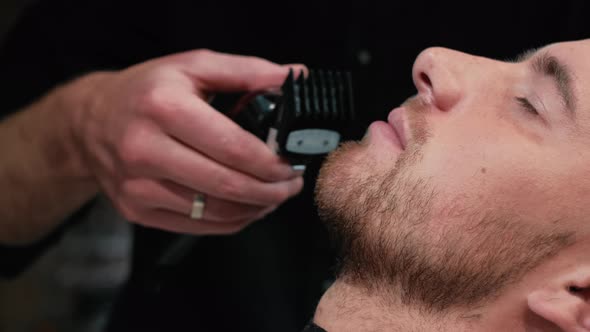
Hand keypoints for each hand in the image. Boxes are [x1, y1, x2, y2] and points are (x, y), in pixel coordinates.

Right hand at [71, 50, 304, 234]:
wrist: (90, 123)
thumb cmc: (146, 91)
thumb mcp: (192, 65)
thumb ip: (246, 70)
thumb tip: (294, 76)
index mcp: (164, 108)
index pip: (233, 148)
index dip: (272, 163)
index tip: (291, 164)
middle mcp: (145, 150)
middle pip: (227, 186)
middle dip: (272, 190)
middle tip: (291, 184)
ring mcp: (138, 187)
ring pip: (216, 212)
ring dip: (256, 208)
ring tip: (274, 195)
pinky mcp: (137, 211)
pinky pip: (199, 226)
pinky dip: (232, 221)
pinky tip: (247, 206)